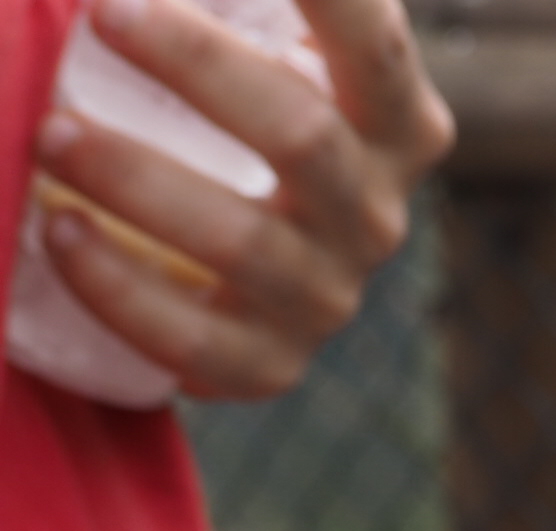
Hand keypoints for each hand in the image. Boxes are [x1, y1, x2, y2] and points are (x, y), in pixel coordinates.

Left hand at [32, 0, 452, 397]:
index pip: (374, 38)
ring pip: (248, 243)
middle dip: (196, 70)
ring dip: (138, 182)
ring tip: (48, 132)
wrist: (217, 266)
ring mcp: (331, 294)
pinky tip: (58, 234)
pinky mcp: (271, 362)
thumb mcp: (245, 35)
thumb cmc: (222, 112)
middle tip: (100, 13)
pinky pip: (205, 343)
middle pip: (303, 136)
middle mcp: (378, 209)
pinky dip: (124, 291)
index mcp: (398, 118)